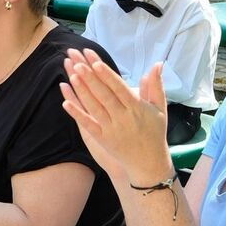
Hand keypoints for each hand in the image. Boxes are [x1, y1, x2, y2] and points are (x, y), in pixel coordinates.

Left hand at [59, 48, 171, 184]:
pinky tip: (65, 102)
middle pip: (104, 95)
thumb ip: (155, 86)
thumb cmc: (155, 132)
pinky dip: (76, 114)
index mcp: (137, 108)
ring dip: (82, 92)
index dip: (107, 75)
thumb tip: (157, 63)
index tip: (96, 62)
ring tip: (71, 75)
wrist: (149, 163)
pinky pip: (87, 125)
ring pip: (94, 107)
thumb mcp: (160, 109)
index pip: (119, 88)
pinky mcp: (102, 139)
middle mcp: (123, 118)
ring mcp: (111, 129)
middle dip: (90, 78)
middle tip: (77, 63)